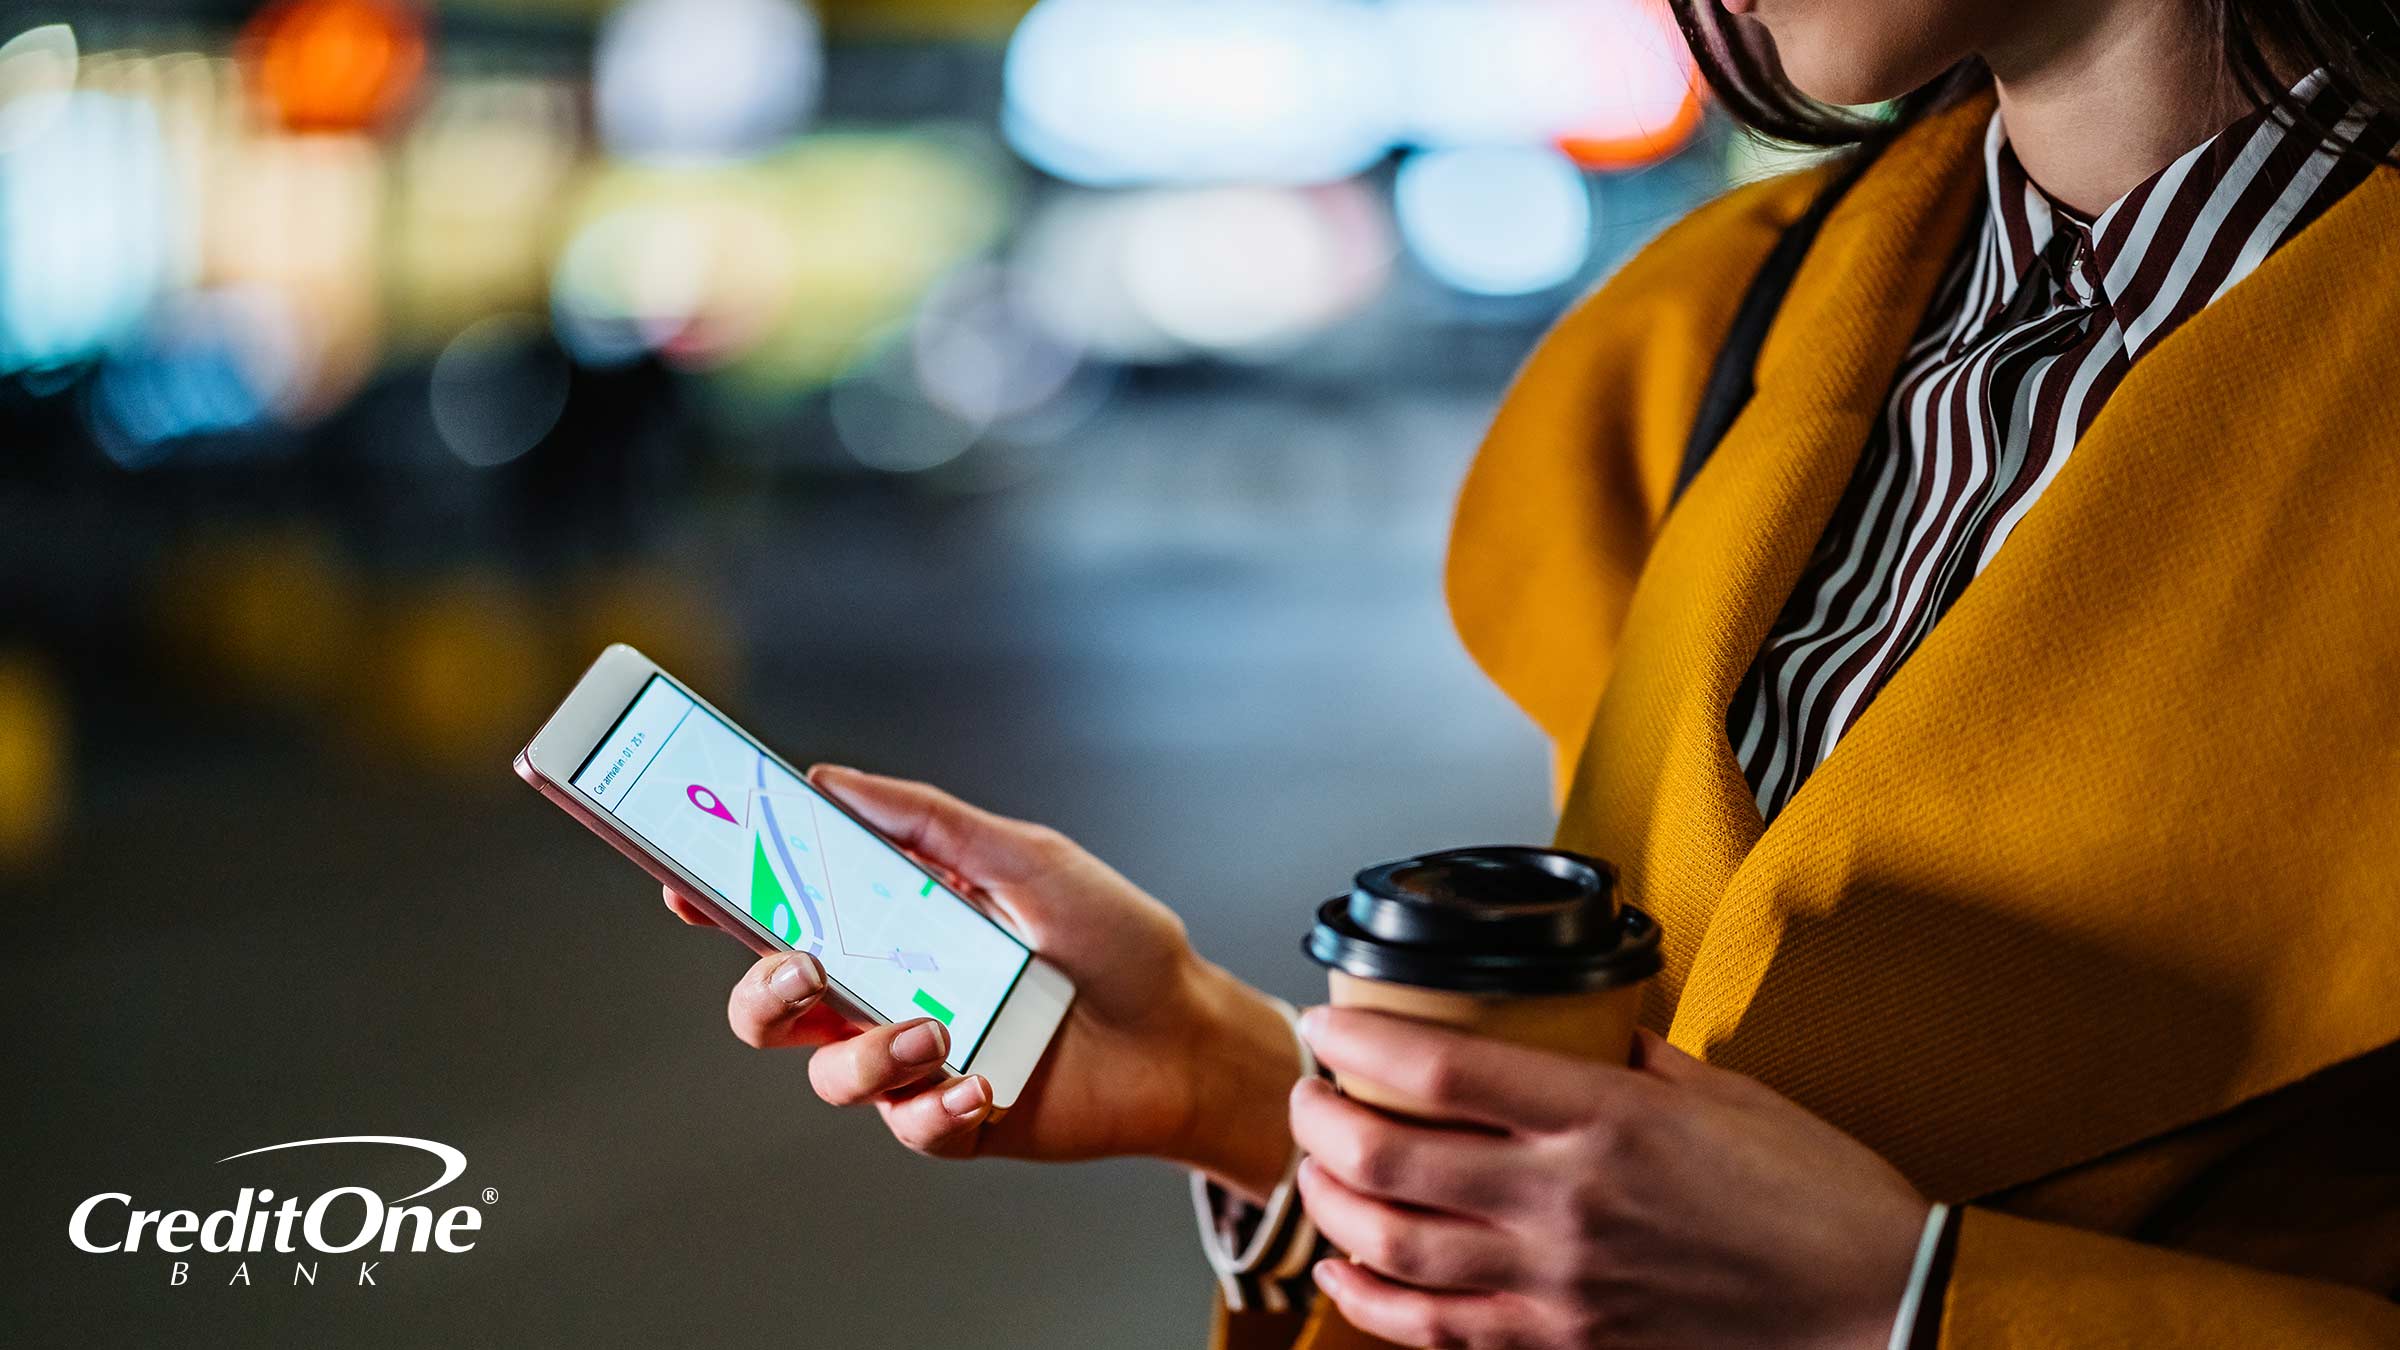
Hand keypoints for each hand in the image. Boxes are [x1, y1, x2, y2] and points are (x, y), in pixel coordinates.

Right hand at [664, 765, 1299, 1196]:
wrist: (1187, 1031)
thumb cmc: (1114, 939)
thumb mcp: (1027, 859)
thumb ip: (930, 824)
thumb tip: (827, 778)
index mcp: (892, 922)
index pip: (782, 911)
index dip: (719, 898)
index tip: (679, 875)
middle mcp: (889, 992)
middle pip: (769, 1006)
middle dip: (759, 992)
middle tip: (800, 969)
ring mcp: (917, 1061)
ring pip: (827, 1073)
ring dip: (864, 1053)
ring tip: (934, 1029)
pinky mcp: (955, 1120)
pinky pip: (906, 1125)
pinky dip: (936, 1106)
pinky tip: (983, 1083)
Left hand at [1289, 1010, 1927, 1349]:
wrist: (1875, 1302)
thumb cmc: (1813, 1192)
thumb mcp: (1718, 1090)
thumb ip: (1626, 1057)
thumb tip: (1567, 1027)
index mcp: (1604, 1120)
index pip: (1439, 1069)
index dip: (1359, 1043)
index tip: (1328, 1024)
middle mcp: (1565, 1202)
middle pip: (1390, 1158)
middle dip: (1322, 1122)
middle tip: (1308, 1095)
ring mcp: (1558, 1284)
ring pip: (1394, 1249)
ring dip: (1332, 1206)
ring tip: (1315, 1172)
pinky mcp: (1566, 1344)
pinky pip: (1438, 1331)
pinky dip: (1372, 1303)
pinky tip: (1345, 1272)